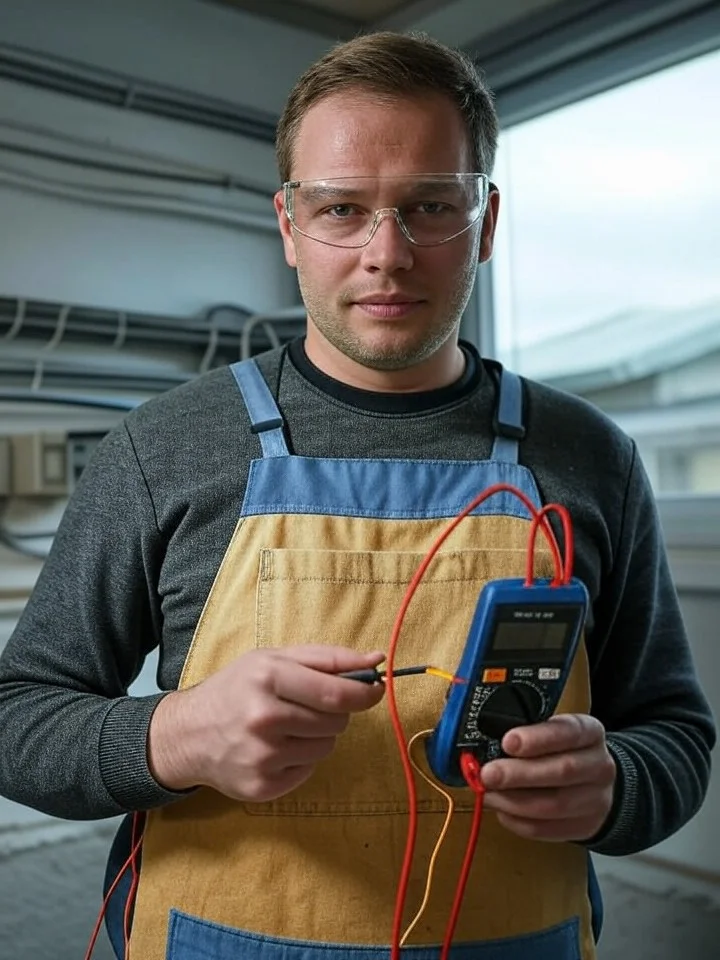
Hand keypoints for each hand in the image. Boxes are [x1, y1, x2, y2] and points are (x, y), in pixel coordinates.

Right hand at [148, 645, 384, 801]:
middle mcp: (264, 718)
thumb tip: (377, 660)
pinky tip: (275, 748)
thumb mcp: (274, 658)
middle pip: (336, 721)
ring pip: (327, 746)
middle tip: (308, 706)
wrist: (187, 733)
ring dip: (318, 735)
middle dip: (335, 712)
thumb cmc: (237, 688)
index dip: (365, 692)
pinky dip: (301, 758)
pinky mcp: (263, 786)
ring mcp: (263, 756)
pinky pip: (309, 769)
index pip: (336, 692)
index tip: (377, 689)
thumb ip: (328, 658)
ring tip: (287, 726)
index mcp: (268, 677)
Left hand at [479, 713, 616, 841]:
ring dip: (513, 801)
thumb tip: (487, 744)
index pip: (569, 732)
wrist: (595, 784)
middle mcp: (600, 766)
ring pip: (554, 804)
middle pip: (563, 771)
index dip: (538, 738)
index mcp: (591, 733)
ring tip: (487, 793)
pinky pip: (547, 829)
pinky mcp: (584, 827)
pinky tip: (501, 809)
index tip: (508, 741)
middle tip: (488, 774)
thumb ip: (528, 734)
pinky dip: (518, 820)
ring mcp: (596, 800)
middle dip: (520, 773)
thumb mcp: (553, 731)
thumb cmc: (563, 750)